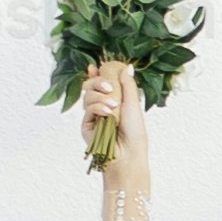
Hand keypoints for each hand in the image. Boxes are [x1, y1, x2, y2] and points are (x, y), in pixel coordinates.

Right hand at [75, 63, 150, 177]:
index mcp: (114, 99)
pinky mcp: (87, 125)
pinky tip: (107, 113)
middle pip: (91, 86)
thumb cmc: (134, 131)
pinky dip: (97, 107)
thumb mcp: (133, 103)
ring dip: (100, 97)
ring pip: (88, 96)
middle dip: (98, 82)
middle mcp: (102, 106)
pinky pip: (87, 109)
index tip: (95, 67)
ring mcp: (93, 115)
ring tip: (113, 106)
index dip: (97, 74)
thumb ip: (128, 84)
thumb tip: (128, 67)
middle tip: (109, 87)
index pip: (102, 83)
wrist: (127, 153)